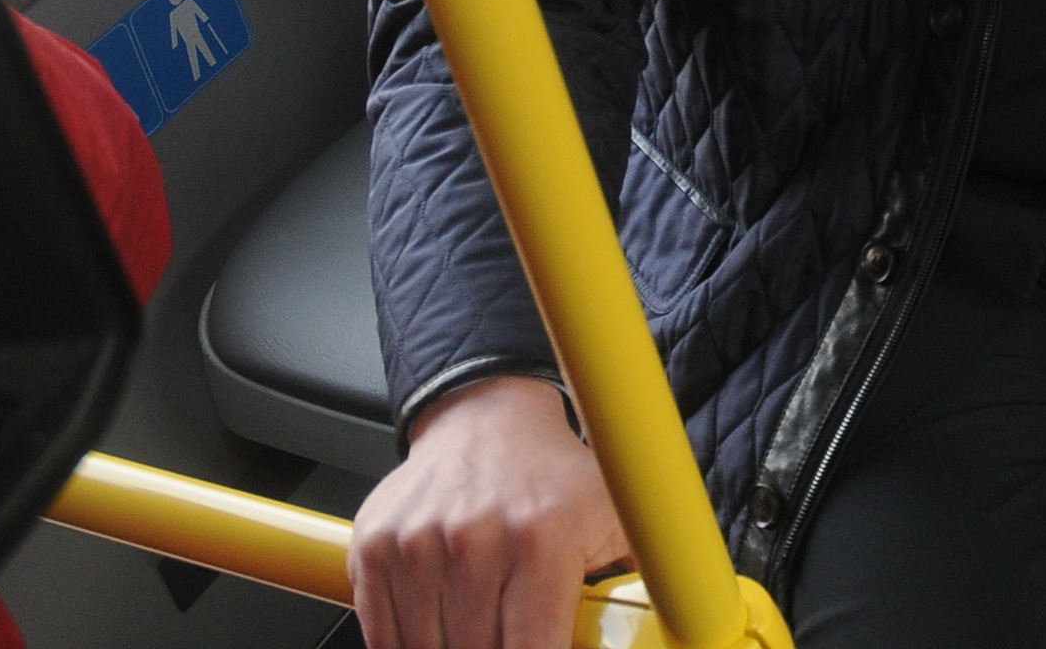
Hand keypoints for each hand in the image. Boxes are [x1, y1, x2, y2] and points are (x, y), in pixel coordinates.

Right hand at [350, 375, 628, 648]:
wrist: (488, 420)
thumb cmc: (554, 478)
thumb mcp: (617, 520)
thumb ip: (643, 583)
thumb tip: (671, 633)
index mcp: (541, 539)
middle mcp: (474, 540)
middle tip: (511, 633)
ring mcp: (417, 545)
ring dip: (451, 648)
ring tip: (481, 624)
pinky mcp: (374, 548)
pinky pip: (383, 634)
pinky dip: (408, 643)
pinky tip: (439, 625)